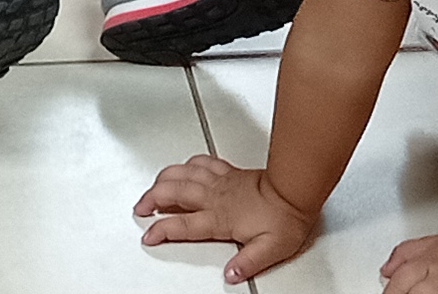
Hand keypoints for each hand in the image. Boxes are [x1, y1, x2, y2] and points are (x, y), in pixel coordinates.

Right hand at [134, 155, 321, 283]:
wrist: (297, 188)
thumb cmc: (286, 216)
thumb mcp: (270, 249)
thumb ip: (248, 262)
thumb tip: (231, 274)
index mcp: (220, 217)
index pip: (183, 225)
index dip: (161, 230)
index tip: (149, 235)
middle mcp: (215, 196)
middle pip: (173, 193)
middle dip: (151, 199)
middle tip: (140, 208)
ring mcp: (220, 181)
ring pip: (182, 173)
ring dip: (163, 179)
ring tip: (153, 187)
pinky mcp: (229, 171)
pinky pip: (202, 161)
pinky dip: (188, 163)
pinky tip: (184, 166)